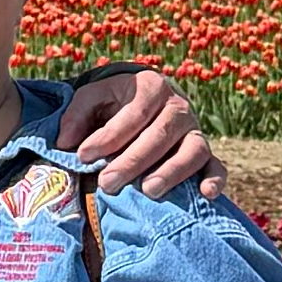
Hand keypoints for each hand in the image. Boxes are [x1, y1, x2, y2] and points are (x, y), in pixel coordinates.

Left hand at [52, 54, 222, 204]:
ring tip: (148, 190)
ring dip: (172, 171)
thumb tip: (64, 142)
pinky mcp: (206, 154)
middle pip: (160, 135)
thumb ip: (76, 115)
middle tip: (107, 183)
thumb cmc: (115, 103)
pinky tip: (206, 194)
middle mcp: (178, 107)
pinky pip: (217, 167)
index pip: (133, 113)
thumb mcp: (93, 98)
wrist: (147, 101)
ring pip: (192, 151)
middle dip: (132, 161)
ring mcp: (195, 131)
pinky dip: (215, 180)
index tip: (83, 155)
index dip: (108, 135)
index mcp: (151, 87)